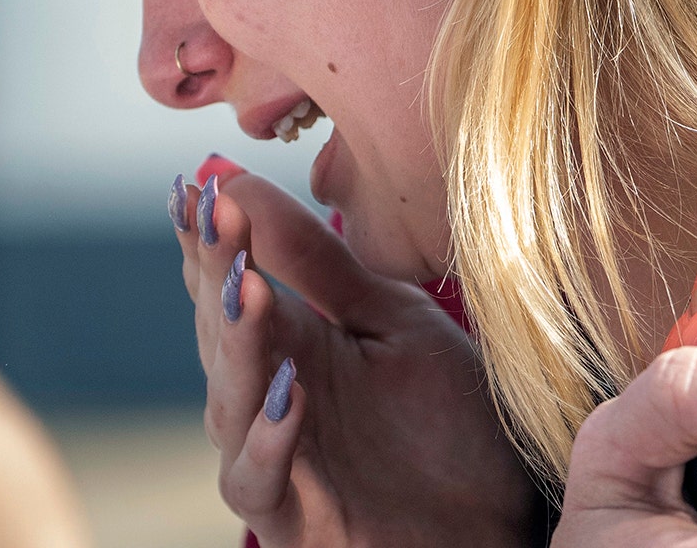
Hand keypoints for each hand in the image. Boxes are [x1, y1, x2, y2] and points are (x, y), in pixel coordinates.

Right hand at [173, 161, 540, 547]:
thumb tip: (242, 182)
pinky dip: (270, 438)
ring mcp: (274, 457)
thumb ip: (325, 265)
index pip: (231, 281)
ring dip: (238, 345)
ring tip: (249, 288)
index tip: (201, 182)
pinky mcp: (290, 515)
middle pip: (222, 332)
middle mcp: (268, 396)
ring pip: (231, 401)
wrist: (495, 517)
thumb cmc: (445, 424)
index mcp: (292, 342)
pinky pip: (259, 478)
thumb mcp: (396, 324)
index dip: (212, 237)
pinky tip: (291, 393)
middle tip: (216, 214)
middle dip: (217, 272)